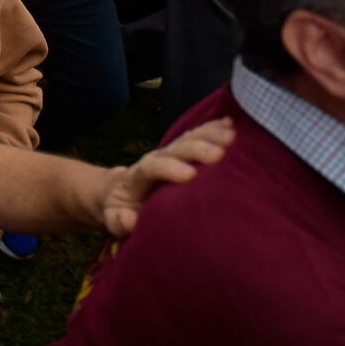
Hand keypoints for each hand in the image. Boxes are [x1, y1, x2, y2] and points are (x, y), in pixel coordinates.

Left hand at [101, 118, 235, 237]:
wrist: (120, 194)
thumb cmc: (121, 211)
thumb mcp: (113, 220)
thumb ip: (118, 221)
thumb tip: (130, 219)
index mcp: (137, 177)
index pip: (151, 168)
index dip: (169, 168)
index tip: (189, 174)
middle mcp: (155, 160)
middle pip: (174, 149)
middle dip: (196, 149)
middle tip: (219, 154)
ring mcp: (169, 154)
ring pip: (188, 140)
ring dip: (210, 135)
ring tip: (232, 134)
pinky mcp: (181, 153)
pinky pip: (197, 137)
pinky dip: (213, 130)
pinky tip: (231, 124)